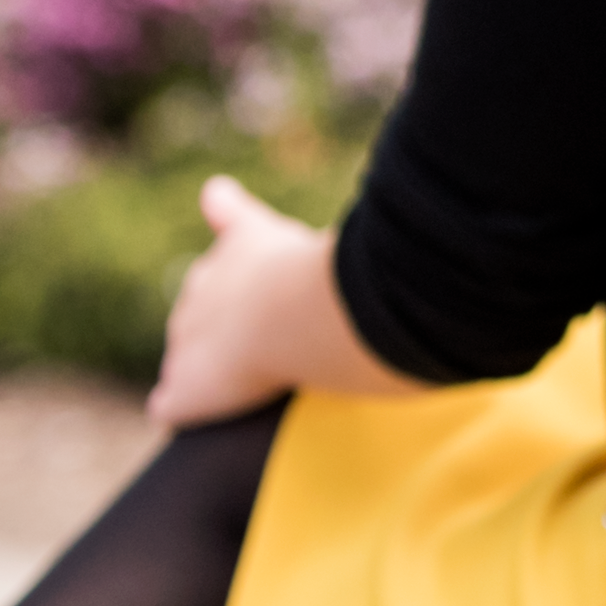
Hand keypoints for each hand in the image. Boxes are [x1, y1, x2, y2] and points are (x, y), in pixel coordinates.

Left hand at [144, 176, 406, 427]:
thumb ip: (375, 244)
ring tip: (219, 374)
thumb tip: (435, 236)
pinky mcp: (187, 387)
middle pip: (202, 292)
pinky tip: (175, 411)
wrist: (298, 315)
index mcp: (249, 240)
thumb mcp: (363, 250)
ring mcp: (190, 334)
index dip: (227, 207)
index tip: (216, 193)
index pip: (231, 213)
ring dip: (199, 356)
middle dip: (219, 308)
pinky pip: (171, 400)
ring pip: (185, 343)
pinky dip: (178, 404)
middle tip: (250, 328)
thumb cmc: (345, 283)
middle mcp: (210, 280)